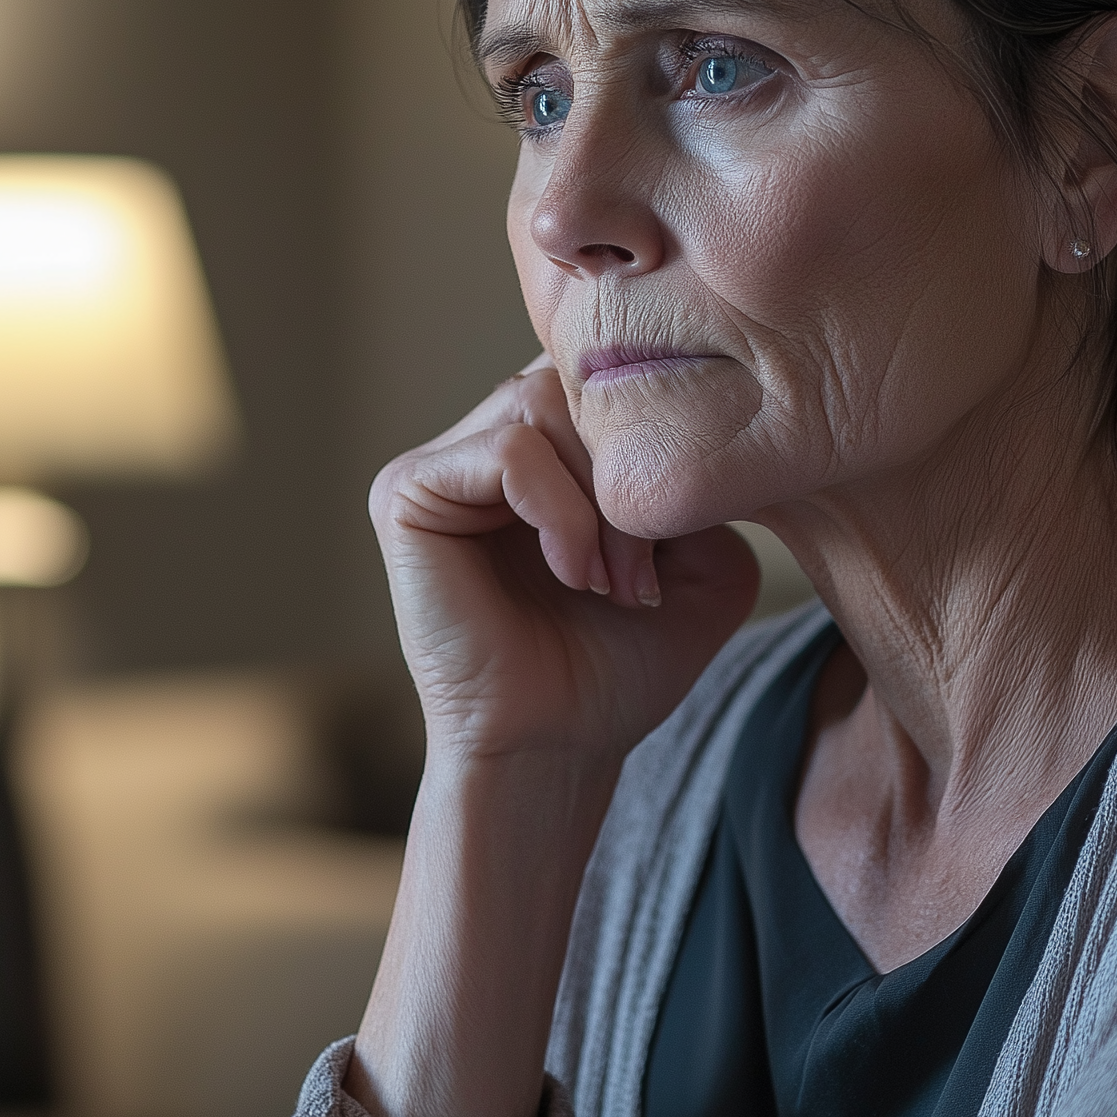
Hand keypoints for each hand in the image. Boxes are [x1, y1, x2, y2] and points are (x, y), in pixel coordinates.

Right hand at [369, 358, 760, 766]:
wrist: (556, 745)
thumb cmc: (620, 663)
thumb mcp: (708, 560)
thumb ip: (709, 477)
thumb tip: (705, 412)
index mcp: (550, 442)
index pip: (610, 371)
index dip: (659, 437)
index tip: (686, 538)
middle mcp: (489, 437)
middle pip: (580, 381)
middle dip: (631, 472)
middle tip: (646, 575)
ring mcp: (443, 462)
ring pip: (545, 404)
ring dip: (602, 497)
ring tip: (614, 582)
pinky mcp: (407, 492)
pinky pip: (509, 450)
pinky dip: (561, 511)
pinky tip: (573, 574)